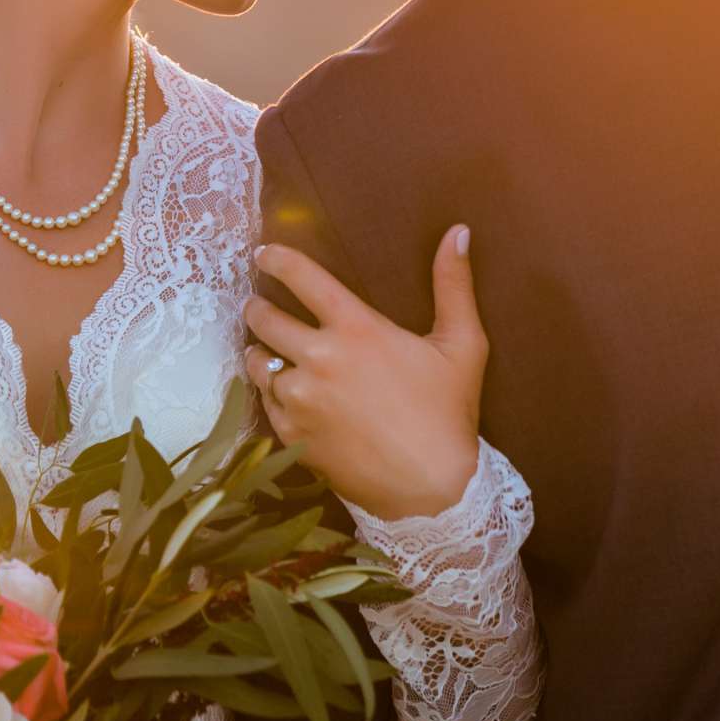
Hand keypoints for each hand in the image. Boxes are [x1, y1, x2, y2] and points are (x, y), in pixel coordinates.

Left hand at [243, 226, 486, 521]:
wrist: (430, 490)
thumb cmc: (448, 413)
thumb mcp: (463, 344)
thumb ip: (454, 284)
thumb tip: (459, 231)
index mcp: (356, 328)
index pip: (302, 278)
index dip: (276, 259)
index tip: (263, 255)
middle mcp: (318, 358)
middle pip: (265, 317)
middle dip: (258, 306)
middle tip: (259, 304)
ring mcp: (299, 399)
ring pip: (256, 361)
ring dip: (258, 350)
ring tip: (263, 349)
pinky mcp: (290, 435)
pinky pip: (264, 402)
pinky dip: (268, 392)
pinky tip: (279, 391)